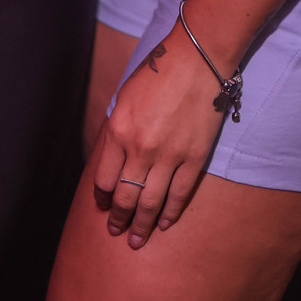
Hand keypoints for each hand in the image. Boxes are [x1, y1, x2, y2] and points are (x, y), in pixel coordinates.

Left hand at [93, 22, 227, 246]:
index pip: (103, 179)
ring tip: (136, 241)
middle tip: (116, 232)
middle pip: (125, 197)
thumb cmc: (158, 72)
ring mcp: (169, 156)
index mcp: (118, 131)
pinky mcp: (194, 158)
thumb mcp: (125, 98)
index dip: (102, 197)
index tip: (103, 206)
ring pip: (151, 203)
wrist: (197, 59)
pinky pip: (179, 194)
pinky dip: (171, 213)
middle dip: (118, 219)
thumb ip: (117, 129)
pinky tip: (164, 224)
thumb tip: (113, 157)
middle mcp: (140, 148)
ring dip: (141, 225)